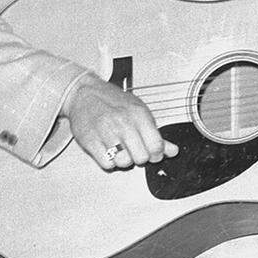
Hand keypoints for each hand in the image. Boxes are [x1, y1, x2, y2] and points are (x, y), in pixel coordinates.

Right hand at [63, 74, 178, 169]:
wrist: (85, 93)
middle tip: (135, 150)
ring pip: (123, 162)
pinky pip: (106, 164)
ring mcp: (105, 132)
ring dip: (124, 160)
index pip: (156, 145)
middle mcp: (123, 123)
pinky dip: (109, 162)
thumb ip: (156, 133)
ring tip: (121, 150)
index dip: (157, 154)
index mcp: (138, 114)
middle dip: (140, 157)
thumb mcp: (139, 111)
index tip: (153, 153)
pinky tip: (109, 150)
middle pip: (141, 157)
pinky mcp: (89, 141)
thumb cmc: (114, 102)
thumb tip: (172, 151)